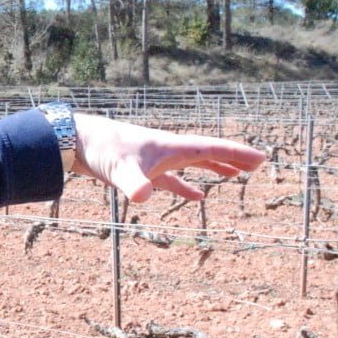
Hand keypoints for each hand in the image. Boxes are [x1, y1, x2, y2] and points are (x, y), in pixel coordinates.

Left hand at [71, 113, 265, 202]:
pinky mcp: (142, 170)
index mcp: (172, 146)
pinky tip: (197, 196)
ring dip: (214, 168)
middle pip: (207, 153)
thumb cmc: (101, 150)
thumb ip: (135, 183)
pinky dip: (185, 187)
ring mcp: (155, 160)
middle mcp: (167, 150)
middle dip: (233, 158)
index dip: (238, 154)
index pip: (212, 148)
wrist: (76, 141)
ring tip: (235, 176)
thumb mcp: (121, 169)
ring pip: (192, 164)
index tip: (261, 158)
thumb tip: (144, 196)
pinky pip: (171, 180)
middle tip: (257, 164)